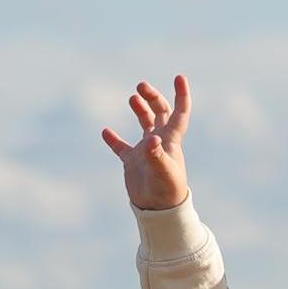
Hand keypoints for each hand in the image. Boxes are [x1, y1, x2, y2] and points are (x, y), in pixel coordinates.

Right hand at [101, 73, 190, 209]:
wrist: (159, 212)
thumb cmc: (167, 192)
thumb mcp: (163, 172)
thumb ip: (157, 155)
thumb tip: (150, 140)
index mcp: (171, 140)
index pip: (180, 113)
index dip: (181, 95)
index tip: (179, 77)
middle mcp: (160, 142)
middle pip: (160, 112)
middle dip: (152, 97)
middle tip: (140, 86)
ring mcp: (146, 151)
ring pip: (145, 123)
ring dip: (140, 109)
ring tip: (133, 98)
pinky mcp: (132, 162)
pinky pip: (121, 147)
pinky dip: (113, 139)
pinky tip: (106, 132)